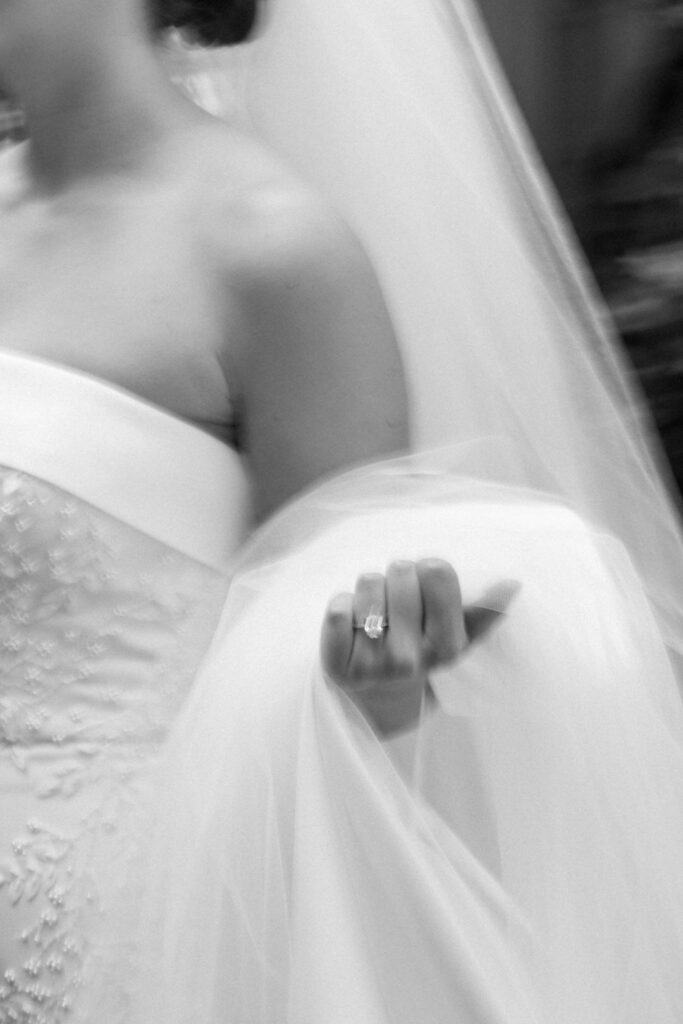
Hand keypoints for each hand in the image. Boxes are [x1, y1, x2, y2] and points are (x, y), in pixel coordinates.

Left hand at [321, 558, 517, 735]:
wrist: (375, 701)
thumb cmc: (418, 653)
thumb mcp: (455, 637)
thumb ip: (482, 612)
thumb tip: (514, 584)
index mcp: (446, 645)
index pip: (438, 570)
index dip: (428, 570)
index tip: (424, 589)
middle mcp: (410, 658)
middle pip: (401, 569)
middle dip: (398, 579)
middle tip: (397, 605)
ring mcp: (372, 664)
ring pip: (368, 582)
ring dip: (370, 592)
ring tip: (376, 616)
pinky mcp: (337, 665)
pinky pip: (337, 607)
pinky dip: (343, 606)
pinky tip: (352, 628)